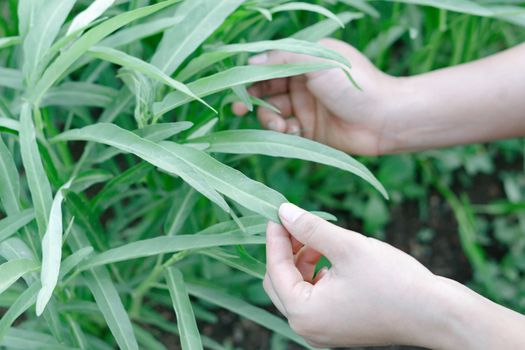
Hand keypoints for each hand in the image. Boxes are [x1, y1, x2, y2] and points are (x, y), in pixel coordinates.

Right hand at [232, 39, 399, 155]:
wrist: (384, 119)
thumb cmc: (354, 84)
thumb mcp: (317, 61)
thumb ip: (282, 59)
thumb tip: (250, 61)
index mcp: (306, 60)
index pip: (270, 65)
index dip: (251, 75)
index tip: (237, 86)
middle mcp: (304, 82)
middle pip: (267, 90)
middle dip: (253, 99)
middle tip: (239, 109)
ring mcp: (307, 107)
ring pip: (274, 112)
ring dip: (269, 119)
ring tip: (278, 125)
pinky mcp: (311, 130)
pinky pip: (286, 131)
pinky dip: (283, 132)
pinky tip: (292, 132)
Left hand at [264, 203, 454, 347]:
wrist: (435, 313)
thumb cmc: (393, 281)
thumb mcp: (347, 246)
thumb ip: (311, 228)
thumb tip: (283, 211)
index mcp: (304, 313)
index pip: (275, 269)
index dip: (275, 237)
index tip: (278, 211)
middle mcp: (307, 328)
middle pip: (280, 281)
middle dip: (286, 249)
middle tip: (297, 222)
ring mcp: (322, 330)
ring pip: (296, 287)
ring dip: (301, 259)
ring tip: (318, 235)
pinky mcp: (336, 325)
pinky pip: (314, 296)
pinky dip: (316, 272)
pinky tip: (329, 253)